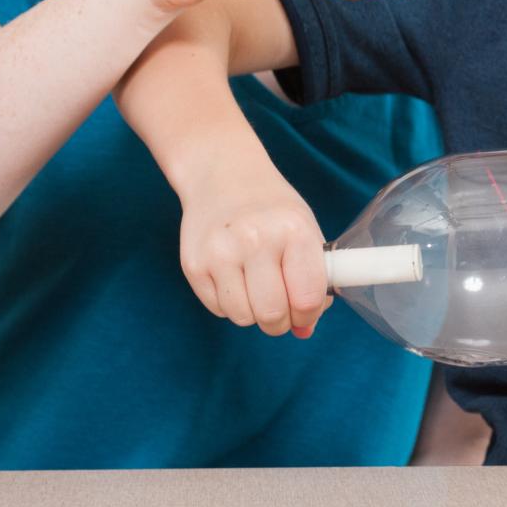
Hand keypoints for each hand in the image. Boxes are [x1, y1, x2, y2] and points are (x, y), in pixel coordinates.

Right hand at [178, 159, 331, 338]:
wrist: (223, 175)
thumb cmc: (273, 209)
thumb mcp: (304, 231)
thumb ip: (313, 281)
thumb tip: (305, 331)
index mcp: (293, 231)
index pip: (307, 298)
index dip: (309, 315)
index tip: (305, 311)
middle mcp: (256, 240)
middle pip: (272, 315)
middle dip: (280, 322)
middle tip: (280, 308)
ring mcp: (220, 253)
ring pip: (243, 318)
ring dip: (253, 313)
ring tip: (255, 285)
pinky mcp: (193, 265)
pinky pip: (218, 309)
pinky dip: (230, 303)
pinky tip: (234, 276)